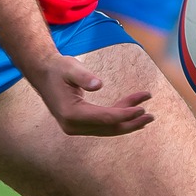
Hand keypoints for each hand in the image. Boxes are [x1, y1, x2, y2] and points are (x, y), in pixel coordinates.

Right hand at [29, 56, 153, 136]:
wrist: (43, 73)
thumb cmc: (58, 68)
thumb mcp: (70, 67)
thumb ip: (84, 76)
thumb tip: (98, 85)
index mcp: (71, 114)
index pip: (104, 118)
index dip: (124, 114)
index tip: (142, 108)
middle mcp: (73, 126)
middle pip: (108, 128)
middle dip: (131, 122)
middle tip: (151, 116)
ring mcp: (76, 127)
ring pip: (107, 127)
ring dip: (128, 120)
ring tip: (148, 115)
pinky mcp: (80, 124)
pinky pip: (103, 123)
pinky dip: (118, 116)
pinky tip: (132, 111)